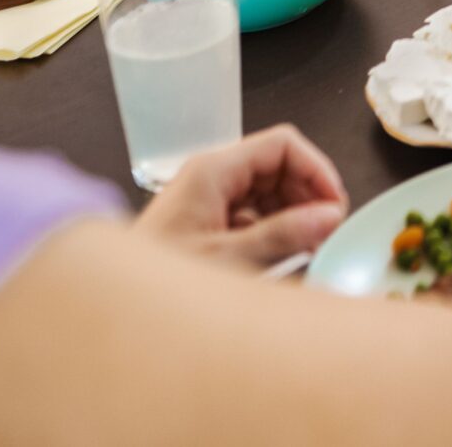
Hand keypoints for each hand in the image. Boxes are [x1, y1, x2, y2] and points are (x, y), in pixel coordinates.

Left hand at [132, 124, 347, 269]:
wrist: (116, 306)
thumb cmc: (162, 280)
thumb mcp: (229, 257)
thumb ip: (282, 234)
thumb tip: (330, 216)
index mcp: (214, 170)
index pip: (282, 144)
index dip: (316, 168)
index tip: (336, 204)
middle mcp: (212, 176)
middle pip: (277, 165)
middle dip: (308, 194)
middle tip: (328, 230)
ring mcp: (209, 198)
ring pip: (268, 190)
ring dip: (294, 213)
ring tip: (311, 245)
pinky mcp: (206, 222)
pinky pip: (252, 212)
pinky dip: (274, 228)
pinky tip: (283, 254)